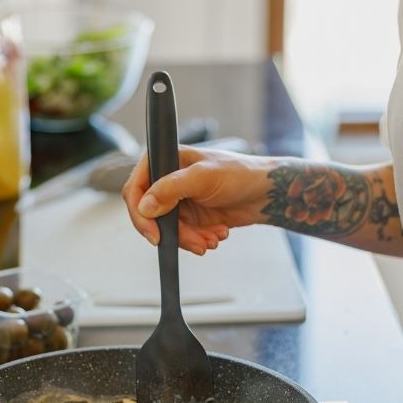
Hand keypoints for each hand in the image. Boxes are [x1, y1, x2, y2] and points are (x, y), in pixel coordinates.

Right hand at [121, 146, 270, 254]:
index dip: (140, 213)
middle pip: (150, 214)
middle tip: (192, 242)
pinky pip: (182, 236)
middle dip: (172, 232)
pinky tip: (216, 235)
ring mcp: (178, 200)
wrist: (266, 194)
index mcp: (166, 161)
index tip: (154, 234)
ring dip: (189, 239)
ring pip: (167, 230)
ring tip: (212, 238)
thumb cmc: (241, 174)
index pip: (136, 188)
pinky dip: (198, 240)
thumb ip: (171, 189)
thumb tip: (145, 206)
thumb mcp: (204, 178)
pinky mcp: (190, 217)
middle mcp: (168, 180)